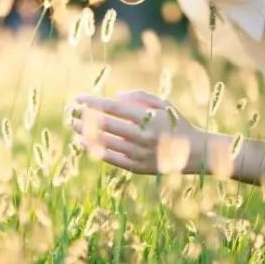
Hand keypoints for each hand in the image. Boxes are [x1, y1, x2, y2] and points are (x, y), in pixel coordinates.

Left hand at [70, 90, 200, 174]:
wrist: (194, 153)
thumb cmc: (175, 124)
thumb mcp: (163, 105)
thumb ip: (139, 97)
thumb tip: (115, 96)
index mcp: (149, 118)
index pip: (114, 108)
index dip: (93, 102)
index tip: (78, 97)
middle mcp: (143, 136)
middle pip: (106, 125)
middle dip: (85, 116)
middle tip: (70, 111)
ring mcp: (139, 154)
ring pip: (105, 143)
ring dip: (86, 133)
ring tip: (73, 125)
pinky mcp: (137, 167)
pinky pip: (111, 158)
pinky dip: (94, 150)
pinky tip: (82, 142)